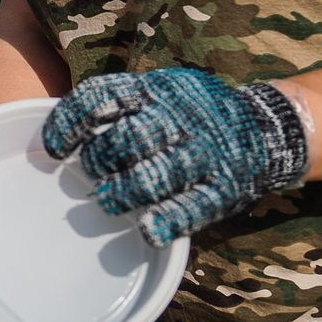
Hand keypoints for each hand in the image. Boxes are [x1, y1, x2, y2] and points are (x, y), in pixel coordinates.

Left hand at [43, 68, 311, 246]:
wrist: (268, 125)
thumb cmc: (194, 111)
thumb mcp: (159, 91)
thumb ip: (119, 105)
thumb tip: (61, 133)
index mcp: (155, 90)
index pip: (101, 97)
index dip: (70, 123)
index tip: (54, 148)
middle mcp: (178, 118)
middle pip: (126, 139)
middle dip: (98, 160)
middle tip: (91, 173)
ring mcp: (203, 154)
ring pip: (154, 175)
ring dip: (123, 193)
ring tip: (108, 201)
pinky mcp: (223, 189)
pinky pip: (192, 207)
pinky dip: (166, 221)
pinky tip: (147, 231)